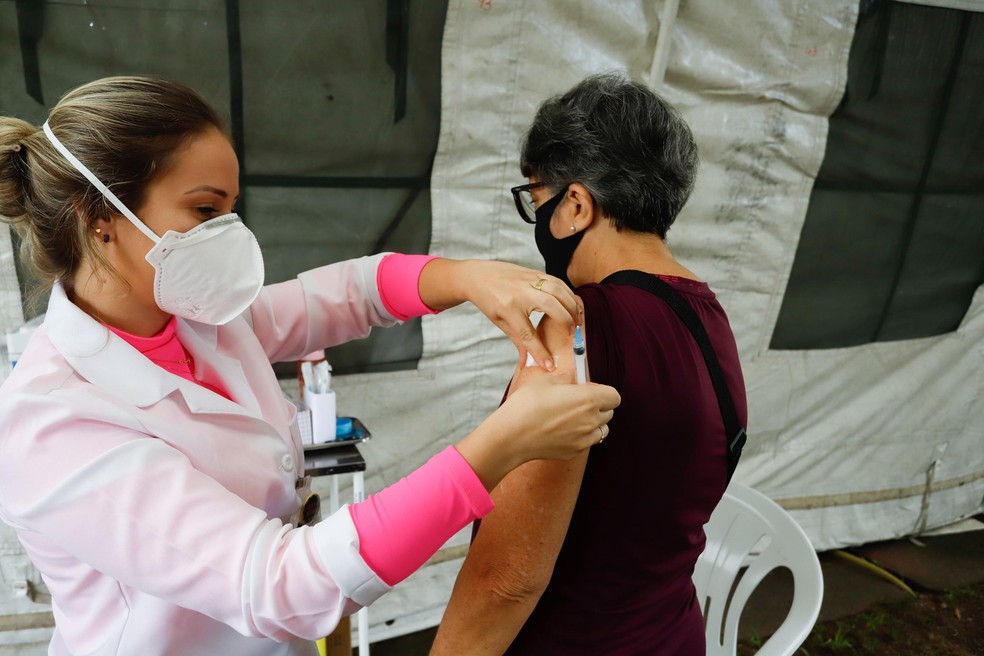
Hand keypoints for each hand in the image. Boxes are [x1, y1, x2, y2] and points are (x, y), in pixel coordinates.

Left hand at [418, 259, 581, 370]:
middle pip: (552, 307)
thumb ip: (518, 340)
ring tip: (577, 321)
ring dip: (572, 306)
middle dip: (565, 322)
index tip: (549, 365)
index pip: (528, 334)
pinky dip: (569, 294)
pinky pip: (558, 282)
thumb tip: (527, 363)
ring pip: (559, 291)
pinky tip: (572, 305)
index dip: (540, 351)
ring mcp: (530, 280)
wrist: (479, 275)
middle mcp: (521, 292)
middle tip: (572, 335)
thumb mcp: (500, 322)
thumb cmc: (489, 300)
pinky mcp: (536, 272)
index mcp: (508, 308)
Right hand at [456, 374, 619, 490]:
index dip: (603, 391)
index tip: (588, 390)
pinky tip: (562, 431)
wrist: (512, 436)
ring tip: (573, 418)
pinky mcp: (575, 452)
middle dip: (599, 406)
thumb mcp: (545, 382)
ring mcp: (584, 439)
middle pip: (609, 413)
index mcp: (588, 400)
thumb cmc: (527, 405)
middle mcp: (591, 421)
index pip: (614, 396)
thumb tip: (570, 381)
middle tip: (578, 402)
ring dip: (594, 423)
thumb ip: (565, 379)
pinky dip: (582, 436)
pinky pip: (587, 442)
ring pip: (602, 430)